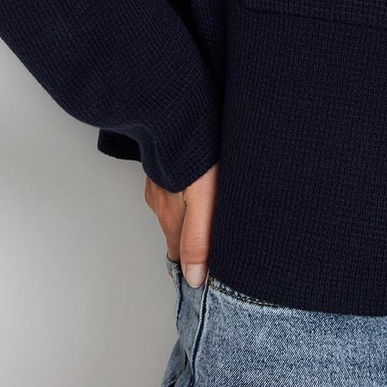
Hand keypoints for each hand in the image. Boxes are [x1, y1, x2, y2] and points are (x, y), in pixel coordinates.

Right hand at [145, 161, 217, 287]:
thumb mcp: (204, 201)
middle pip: (180, 231)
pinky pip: (179, 184)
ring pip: (179, 206)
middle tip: (225, 239)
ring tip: (220, 208)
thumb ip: (199, 239)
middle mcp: (161, 202)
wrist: (181, 107)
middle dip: (198, 237)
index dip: (195, 264)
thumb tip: (193, 279)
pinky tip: (207, 180)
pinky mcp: (167, 161)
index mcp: (170, 217)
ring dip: (196, 210)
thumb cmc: (198, 154)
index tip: (213, 271)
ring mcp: (161, 180)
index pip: (180, 255)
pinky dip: (192, 188)